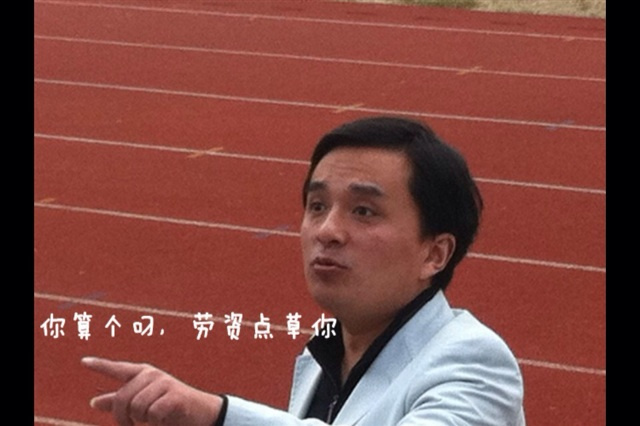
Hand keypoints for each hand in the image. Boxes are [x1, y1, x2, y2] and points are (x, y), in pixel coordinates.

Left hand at [82, 357, 222, 425]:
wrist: (199, 413)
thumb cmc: (168, 408)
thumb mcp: (142, 403)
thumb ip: (120, 401)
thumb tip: (94, 402)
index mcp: (142, 374)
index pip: (118, 369)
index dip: (100, 366)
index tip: (83, 362)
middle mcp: (151, 375)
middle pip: (122, 399)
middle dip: (124, 418)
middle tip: (131, 425)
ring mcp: (163, 382)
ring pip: (137, 407)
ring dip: (144, 420)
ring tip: (155, 417)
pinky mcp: (174, 394)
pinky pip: (153, 412)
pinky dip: (157, 420)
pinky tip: (166, 416)